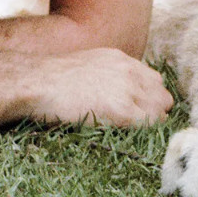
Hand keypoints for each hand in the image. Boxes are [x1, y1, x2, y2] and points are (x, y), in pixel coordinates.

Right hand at [23, 48, 172, 126]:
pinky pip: (149, 123)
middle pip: (162, 94)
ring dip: (151, 122)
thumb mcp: (87, 65)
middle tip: (138, 125)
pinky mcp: (122, 109)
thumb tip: (111, 91)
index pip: (154, 80)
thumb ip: (107, 74)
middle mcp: (130, 71)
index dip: (149, 98)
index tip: (140, 110)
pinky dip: (145, 131)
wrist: (36, 81)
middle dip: (155, 110)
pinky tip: (128, 136)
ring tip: (132, 133)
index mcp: (121, 60)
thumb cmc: (50, 79)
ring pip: (160, 110)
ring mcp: (128, 89)